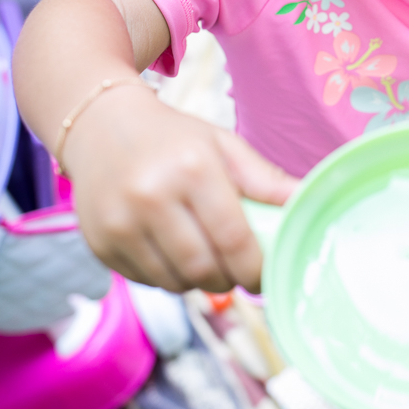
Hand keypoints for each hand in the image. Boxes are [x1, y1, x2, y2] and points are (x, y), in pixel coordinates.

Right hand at [66, 89, 298, 292]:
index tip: (266, 275)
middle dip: (229, 279)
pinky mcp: (99, 243)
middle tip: (237, 271)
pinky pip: (146, 281)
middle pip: (204, 269)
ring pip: (174, 282)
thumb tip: (309, 203)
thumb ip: (266, 180)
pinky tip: (172, 253)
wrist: (101, 125)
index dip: (256, 269)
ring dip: (199, 281)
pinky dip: (167, 277)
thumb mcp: (224, 145)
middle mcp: (151, 196)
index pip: (234, 239)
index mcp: (193, 169)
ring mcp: (119, 223)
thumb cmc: (174, 138)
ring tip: (206, 257)